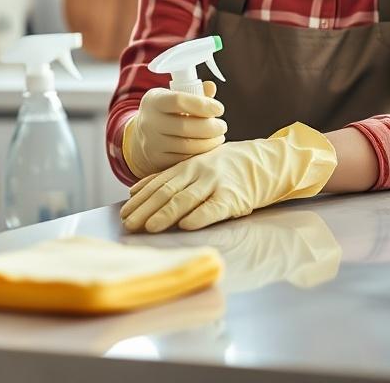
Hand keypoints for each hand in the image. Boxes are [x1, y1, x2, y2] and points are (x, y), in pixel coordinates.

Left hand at [120, 122, 337, 232]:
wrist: (265, 162)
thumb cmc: (226, 168)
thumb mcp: (196, 166)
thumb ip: (168, 177)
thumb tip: (135, 190)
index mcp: (187, 166)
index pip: (158, 183)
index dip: (140, 199)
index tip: (124, 213)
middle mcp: (198, 172)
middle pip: (167, 192)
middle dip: (146, 209)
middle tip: (129, 224)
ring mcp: (216, 183)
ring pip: (186, 199)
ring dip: (166, 214)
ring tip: (150, 227)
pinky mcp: (233, 197)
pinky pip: (214, 208)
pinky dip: (200, 216)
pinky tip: (188, 225)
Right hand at [121, 81, 226, 178]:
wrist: (143, 135)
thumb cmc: (167, 112)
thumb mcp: (174, 97)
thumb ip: (194, 92)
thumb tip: (211, 87)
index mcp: (154, 100)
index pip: (178, 101)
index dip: (202, 105)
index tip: (219, 108)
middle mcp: (150, 122)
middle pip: (185, 126)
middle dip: (210, 127)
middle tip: (222, 126)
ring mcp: (152, 143)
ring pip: (186, 146)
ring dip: (209, 142)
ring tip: (219, 137)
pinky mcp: (158, 159)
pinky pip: (184, 159)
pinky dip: (200, 154)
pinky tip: (208, 147)